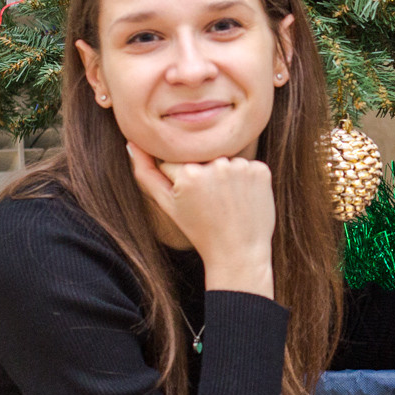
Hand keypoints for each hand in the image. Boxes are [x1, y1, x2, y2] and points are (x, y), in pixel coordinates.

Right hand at [128, 143, 275, 296]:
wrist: (238, 252)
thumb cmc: (200, 231)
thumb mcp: (167, 205)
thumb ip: (145, 173)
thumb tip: (132, 142)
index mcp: (188, 172)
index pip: (176, 161)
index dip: (181, 181)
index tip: (192, 200)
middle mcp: (215, 163)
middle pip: (201, 158)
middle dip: (203, 176)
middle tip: (211, 203)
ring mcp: (241, 165)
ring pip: (224, 160)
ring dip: (224, 176)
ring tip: (227, 203)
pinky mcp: (262, 170)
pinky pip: (248, 165)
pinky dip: (245, 179)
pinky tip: (243, 199)